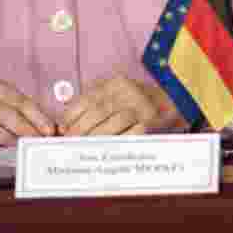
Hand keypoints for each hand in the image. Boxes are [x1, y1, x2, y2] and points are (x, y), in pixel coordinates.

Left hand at [58, 75, 188, 136]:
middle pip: (99, 111)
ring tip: (84, 149)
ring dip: (97, 138)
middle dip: (80, 130)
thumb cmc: (132, 102)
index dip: (72, 116)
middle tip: (71, 144)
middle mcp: (129, 91)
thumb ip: (90, 104)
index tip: (63, 130)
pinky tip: (106, 149)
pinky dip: (118, 142)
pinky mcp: (152, 121)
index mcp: (115, 83)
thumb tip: (62, 125)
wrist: (170, 101)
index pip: (87, 99)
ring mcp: (142, 105)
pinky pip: (133, 133)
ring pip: (115, 122)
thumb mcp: (112, 95)